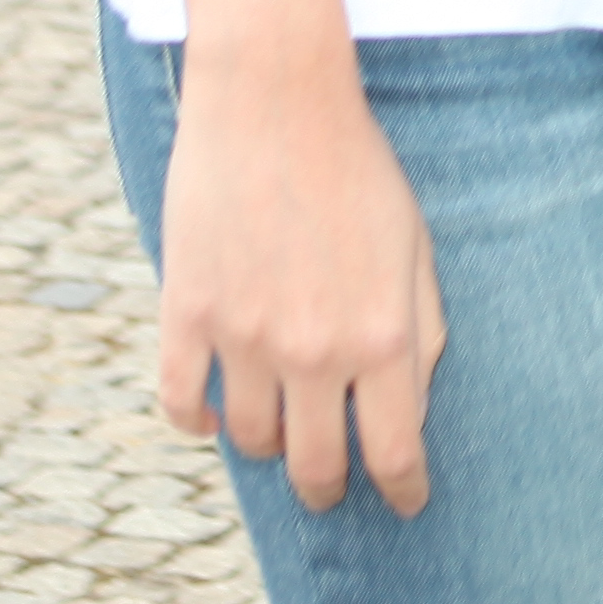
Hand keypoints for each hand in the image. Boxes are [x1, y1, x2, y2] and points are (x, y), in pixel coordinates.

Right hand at [153, 37, 446, 514]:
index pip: (394, 450)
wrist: (276, 102)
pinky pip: (181, 403)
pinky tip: (211, 415)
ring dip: (268, 444)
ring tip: (279, 427)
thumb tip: (411, 402)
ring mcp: (244, 337)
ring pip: (250, 440)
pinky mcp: (187, 313)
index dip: (403, 488)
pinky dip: (195, 421)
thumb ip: (422, 330)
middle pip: (317, 464)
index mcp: (384, 336)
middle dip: (328, 486)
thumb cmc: (358, 170)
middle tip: (330, 486)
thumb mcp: (416, 247)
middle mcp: (315, 350)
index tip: (406, 502)